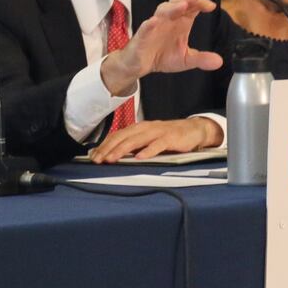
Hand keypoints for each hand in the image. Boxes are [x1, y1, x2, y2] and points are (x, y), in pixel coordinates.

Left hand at [88, 117, 221, 163]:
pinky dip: (148, 151)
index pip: (117, 135)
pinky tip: (140, 157)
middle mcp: (146, 128)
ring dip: (122, 149)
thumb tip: (114, 154)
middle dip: (108, 148)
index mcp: (139, 128)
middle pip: (123, 137)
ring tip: (112, 158)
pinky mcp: (171, 138)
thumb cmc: (169, 136)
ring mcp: (158, 132)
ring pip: (136, 140)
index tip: (94, 156)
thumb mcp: (149, 139)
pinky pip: (158, 145)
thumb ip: (134, 145)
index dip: (104, 145)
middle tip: (98, 159)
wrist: (194, 130)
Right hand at [100, 0, 223, 95]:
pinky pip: (145, 27)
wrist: (140, 65)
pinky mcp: (142, 36)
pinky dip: (150, 23)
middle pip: (176, 2)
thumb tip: (219, 61)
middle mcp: (168, 20)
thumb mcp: (185, 59)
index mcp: (180, 22)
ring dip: (172, 7)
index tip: (211, 6)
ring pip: (162, 11)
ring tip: (183, 6)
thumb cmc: (162, 56)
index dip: (200, 4)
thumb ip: (201, 59)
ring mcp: (154, 26)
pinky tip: (154, 21)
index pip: (191, 7)